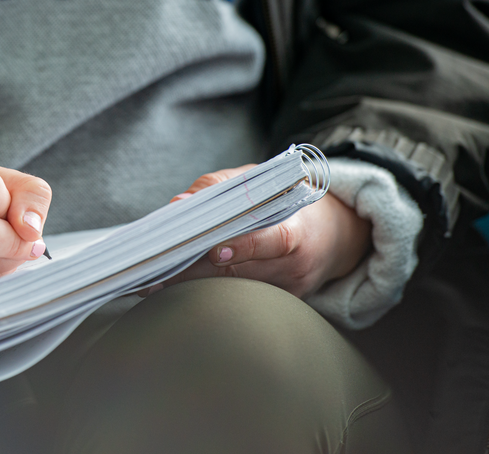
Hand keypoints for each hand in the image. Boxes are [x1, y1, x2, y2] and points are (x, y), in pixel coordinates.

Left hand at [146, 165, 371, 298]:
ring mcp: (287, 292)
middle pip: (238, 272)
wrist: (337, 235)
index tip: (213, 250)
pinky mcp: (278, 306)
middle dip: (194, 270)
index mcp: (297, 232)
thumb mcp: (263, 182)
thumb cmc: (290, 200)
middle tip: (155, 268)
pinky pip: (238, 300)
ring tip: (151, 281)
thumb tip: (180, 203)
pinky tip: (173, 288)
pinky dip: (206, 292)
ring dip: (190, 285)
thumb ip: (220, 186)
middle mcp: (294, 268)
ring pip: (232, 291)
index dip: (243, 247)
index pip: (271, 242)